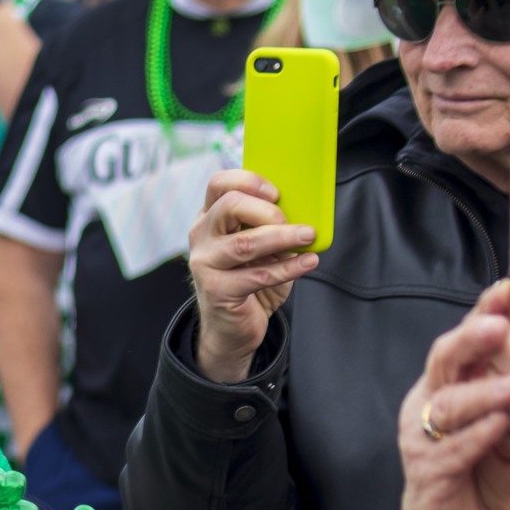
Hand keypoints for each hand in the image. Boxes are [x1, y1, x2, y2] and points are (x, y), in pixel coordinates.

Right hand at [187, 170, 320, 383]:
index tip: (277, 193)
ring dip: (283, 237)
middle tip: (292, 221)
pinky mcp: (217, 290)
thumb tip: (305, 210)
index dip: (249, 181)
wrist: (233, 328)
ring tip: (308, 237)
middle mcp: (202, 236)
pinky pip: (258, 275)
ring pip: (245, 243)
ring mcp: (205, 264)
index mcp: (210, 217)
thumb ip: (269, 226)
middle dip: (268, 210)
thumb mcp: (260, 246)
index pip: (219, 184)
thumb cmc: (248, 280)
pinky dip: (288, 268)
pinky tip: (308, 262)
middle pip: (229, 206)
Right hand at [388, 284, 509, 509]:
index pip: (465, 340)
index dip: (482, 313)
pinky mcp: (426, 474)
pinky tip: (498, 427)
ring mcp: (421, 439)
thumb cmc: (486, 473)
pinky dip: (475, 437)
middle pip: (443, 360)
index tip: (508, 289)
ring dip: (481, 392)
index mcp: (449, 386)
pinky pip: (450, 450)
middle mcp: (427, 405)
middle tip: (500, 326)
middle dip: (471, 340)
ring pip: (445, 404)